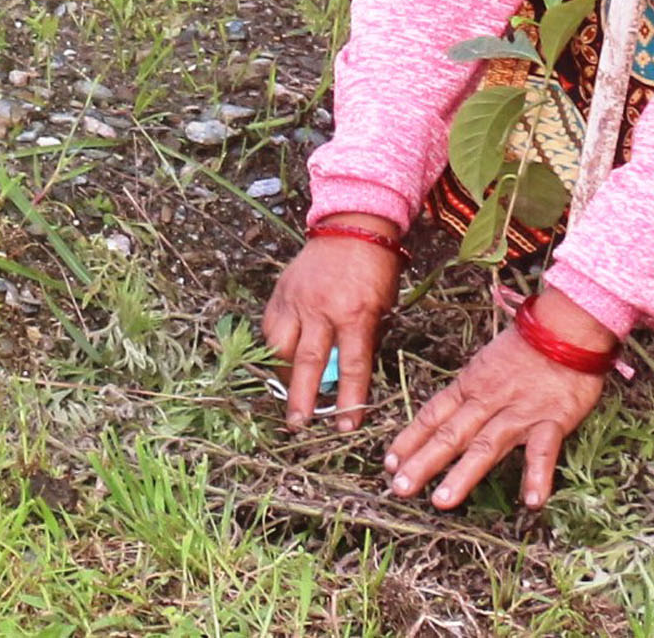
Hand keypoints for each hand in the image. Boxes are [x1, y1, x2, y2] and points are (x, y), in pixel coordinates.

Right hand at [262, 234, 400, 430]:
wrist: (352, 226)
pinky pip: (271, 326)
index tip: (347, 426)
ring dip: (282, 373)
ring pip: (280, 345)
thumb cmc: (375, 270)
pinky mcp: (281, 292)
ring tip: (286, 392)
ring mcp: (296, 299)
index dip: (350, 400)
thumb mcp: (382, 307)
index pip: (352, 367)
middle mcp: (322, 308)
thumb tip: (346, 375)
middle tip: (298, 422)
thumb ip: (364, 340)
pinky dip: (274, 346)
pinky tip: (279, 358)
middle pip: (308, 361)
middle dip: (302, 396)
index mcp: (355, 313)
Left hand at [384, 292, 610, 510]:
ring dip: (463, 474)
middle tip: (400, 489)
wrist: (565, 326)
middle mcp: (488, 401)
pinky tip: (532, 501)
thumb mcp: (485, 365)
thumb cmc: (526, 347)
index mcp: (469, 386)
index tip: (389, 464)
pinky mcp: (553, 419)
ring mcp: (519, 412)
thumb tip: (445, 416)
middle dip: (423, 462)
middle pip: (449, 434)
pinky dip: (538, 474)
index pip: (432, 416)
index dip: (409, 440)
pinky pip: (543, 450)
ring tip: (443, 501)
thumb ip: (468, 393)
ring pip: (486, 445)